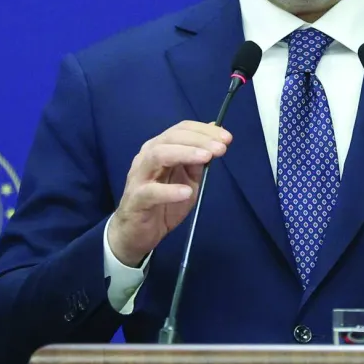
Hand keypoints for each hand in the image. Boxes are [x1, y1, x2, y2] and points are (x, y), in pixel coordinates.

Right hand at [108, 121, 231, 266]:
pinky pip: (151, 191)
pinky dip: (170, 190)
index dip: (204, 131)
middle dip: (198, 140)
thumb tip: (216, 136)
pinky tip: (187, 191)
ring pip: (158, 155)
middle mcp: (147, 157)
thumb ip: (199, 160)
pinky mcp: (136, 199)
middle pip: (170, 138)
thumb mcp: (188, 179)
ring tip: (206, 158)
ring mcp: (139, 177)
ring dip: (184, 154)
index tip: (226, 138)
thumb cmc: (163, 203)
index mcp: (160, 148)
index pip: (181, 129)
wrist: (137, 233)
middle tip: (221, 148)